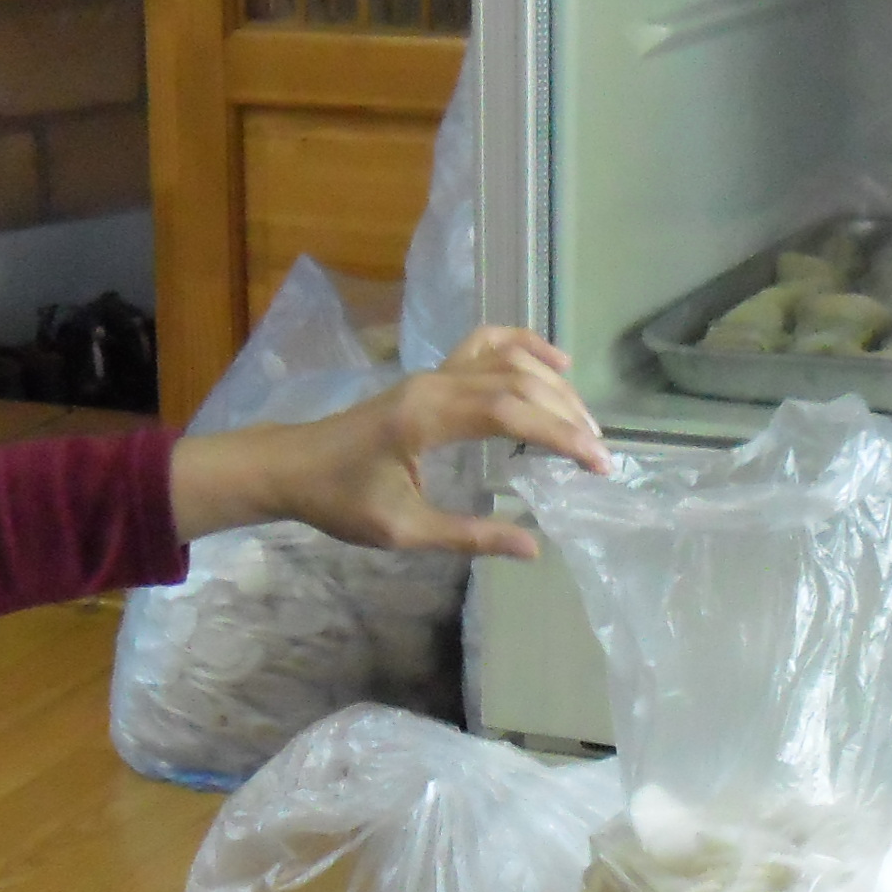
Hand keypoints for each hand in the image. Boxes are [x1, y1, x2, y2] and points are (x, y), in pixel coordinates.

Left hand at [167, 327, 613, 559]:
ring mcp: (433, 373)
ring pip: (507, 358)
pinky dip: (524, 346)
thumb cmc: (340, 500)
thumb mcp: (403, 530)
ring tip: (585, 422)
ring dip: (553, 384)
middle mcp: (435, 383)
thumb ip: (469, 536)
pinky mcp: (431, 375)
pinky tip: (555, 364)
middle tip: (599, 454)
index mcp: (427, 418)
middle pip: (518, 381)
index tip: (596, 463)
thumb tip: (531, 546)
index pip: (511, 412)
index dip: (560, 434)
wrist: (292, 466)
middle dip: (567, 414)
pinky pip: (485, 345)